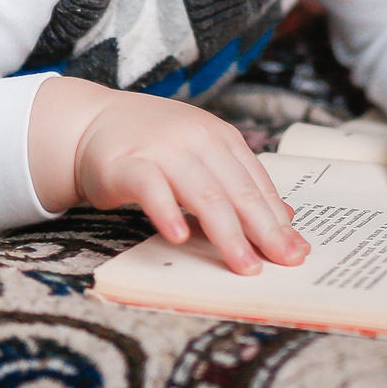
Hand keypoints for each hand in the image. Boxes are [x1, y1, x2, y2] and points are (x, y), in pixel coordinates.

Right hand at [29, 78, 306, 273]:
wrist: (89, 122)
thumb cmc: (150, 146)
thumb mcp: (199, 156)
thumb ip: (235, 183)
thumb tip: (282, 218)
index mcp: (218, 137)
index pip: (256, 182)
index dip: (277, 219)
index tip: (297, 251)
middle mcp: (195, 138)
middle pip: (236, 190)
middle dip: (263, 230)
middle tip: (283, 262)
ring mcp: (161, 148)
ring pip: (202, 193)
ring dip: (226, 232)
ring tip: (243, 264)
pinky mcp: (126, 163)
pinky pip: (151, 188)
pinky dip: (167, 212)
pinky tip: (179, 237)